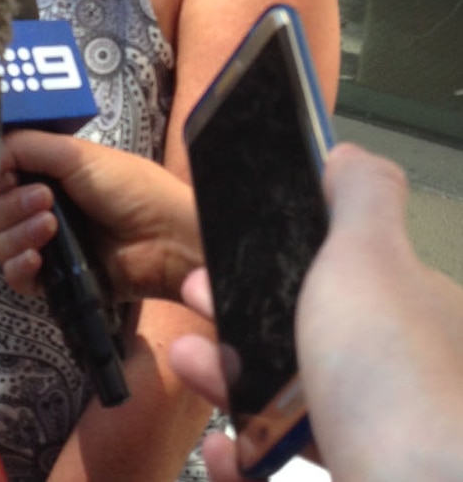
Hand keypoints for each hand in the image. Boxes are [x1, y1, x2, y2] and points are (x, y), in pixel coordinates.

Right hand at [0, 130, 201, 301]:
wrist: (166, 238)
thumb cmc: (130, 188)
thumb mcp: (78, 154)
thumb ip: (27, 146)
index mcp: (47, 173)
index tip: (8, 174)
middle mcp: (41, 207)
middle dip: (10, 205)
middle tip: (45, 199)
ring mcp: (46, 244)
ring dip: (17, 234)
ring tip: (51, 227)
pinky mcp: (53, 280)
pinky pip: (15, 277)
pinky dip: (19, 266)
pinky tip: (38, 259)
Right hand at [170, 144, 462, 481]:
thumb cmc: (387, 378)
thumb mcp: (372, 257)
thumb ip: (360, 195)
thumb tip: (346, 151)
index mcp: (414, 307)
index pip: (344, 260)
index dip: (282, 243)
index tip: (229, 236)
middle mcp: (403, 371)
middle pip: (308, 325)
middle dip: (240, 303)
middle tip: (195, 294)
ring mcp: (380, 439)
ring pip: (293, 394)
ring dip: (227, 373)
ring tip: (185, 361)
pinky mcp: (354, 481)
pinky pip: (286, 461)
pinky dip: (244, 453)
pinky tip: (222, 450)